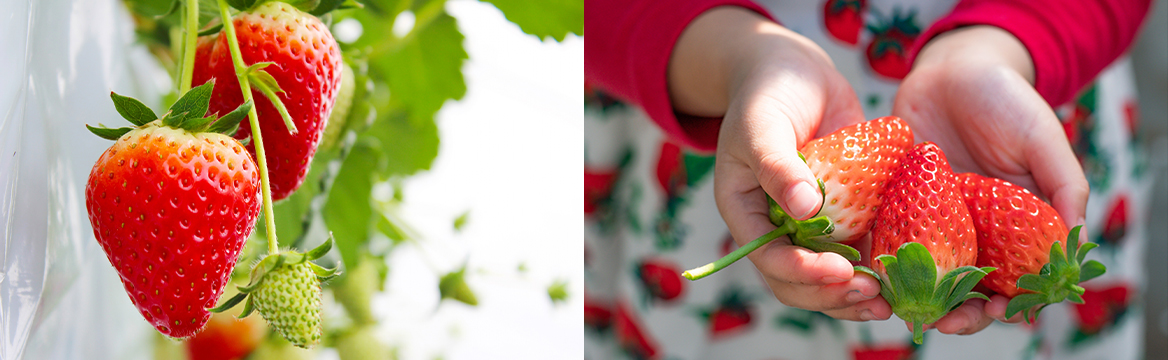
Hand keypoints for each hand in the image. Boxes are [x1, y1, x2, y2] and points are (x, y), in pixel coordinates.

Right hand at [669, 7, 888, 320]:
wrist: (794, 71)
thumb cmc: (767, 93)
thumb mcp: (763, 126)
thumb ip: (779, 167)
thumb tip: (804, 210)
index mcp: (747, 214)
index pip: (770, 259)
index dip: (803, 272)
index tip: (840, 269)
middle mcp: (777, 228)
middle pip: (799, 282)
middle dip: (834, 295)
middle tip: (872, 297)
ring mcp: (813, 224)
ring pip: (831, 275)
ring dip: (858, 292)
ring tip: (891, 301)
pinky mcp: (846, 212)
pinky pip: (861, 247)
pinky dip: (880, 264)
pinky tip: (908, 271)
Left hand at [892, 26, 1089, 333]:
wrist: (953, 68)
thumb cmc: (1006, 100)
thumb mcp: (1043, 138)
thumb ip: (1063, 186)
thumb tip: (1075, 238)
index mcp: (1013, 226)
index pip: (1015, 278)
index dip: (1011, 300)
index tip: (1002, 310)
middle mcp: (971, 231)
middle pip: (965, 287)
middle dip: (957, 310)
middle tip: (943, 320)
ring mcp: (930, 219)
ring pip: (923, 273)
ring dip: (914, 295)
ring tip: (903, 306)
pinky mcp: (894, 203)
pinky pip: (885, 239)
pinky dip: (879, 260)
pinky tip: (871, 273)